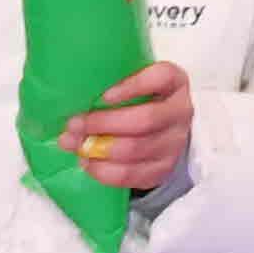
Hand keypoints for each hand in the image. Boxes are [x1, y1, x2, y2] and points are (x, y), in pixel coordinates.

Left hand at [72, 60, 193, 196]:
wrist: (162, 133)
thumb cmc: (140, 101)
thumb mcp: (135, 84)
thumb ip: (114, 86)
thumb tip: (73, 100)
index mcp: (175, 82)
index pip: (163, 78)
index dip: (134, 85)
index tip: (103, 95)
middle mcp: (180, 112)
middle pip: (145, 119)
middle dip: (104, 123)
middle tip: (74, 124)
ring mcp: (175, 143)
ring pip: (135, 149)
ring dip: (99, 149)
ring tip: (75, 145)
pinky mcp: (164, 168)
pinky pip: (131, 174)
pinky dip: (104, 171)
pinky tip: (88, 162)